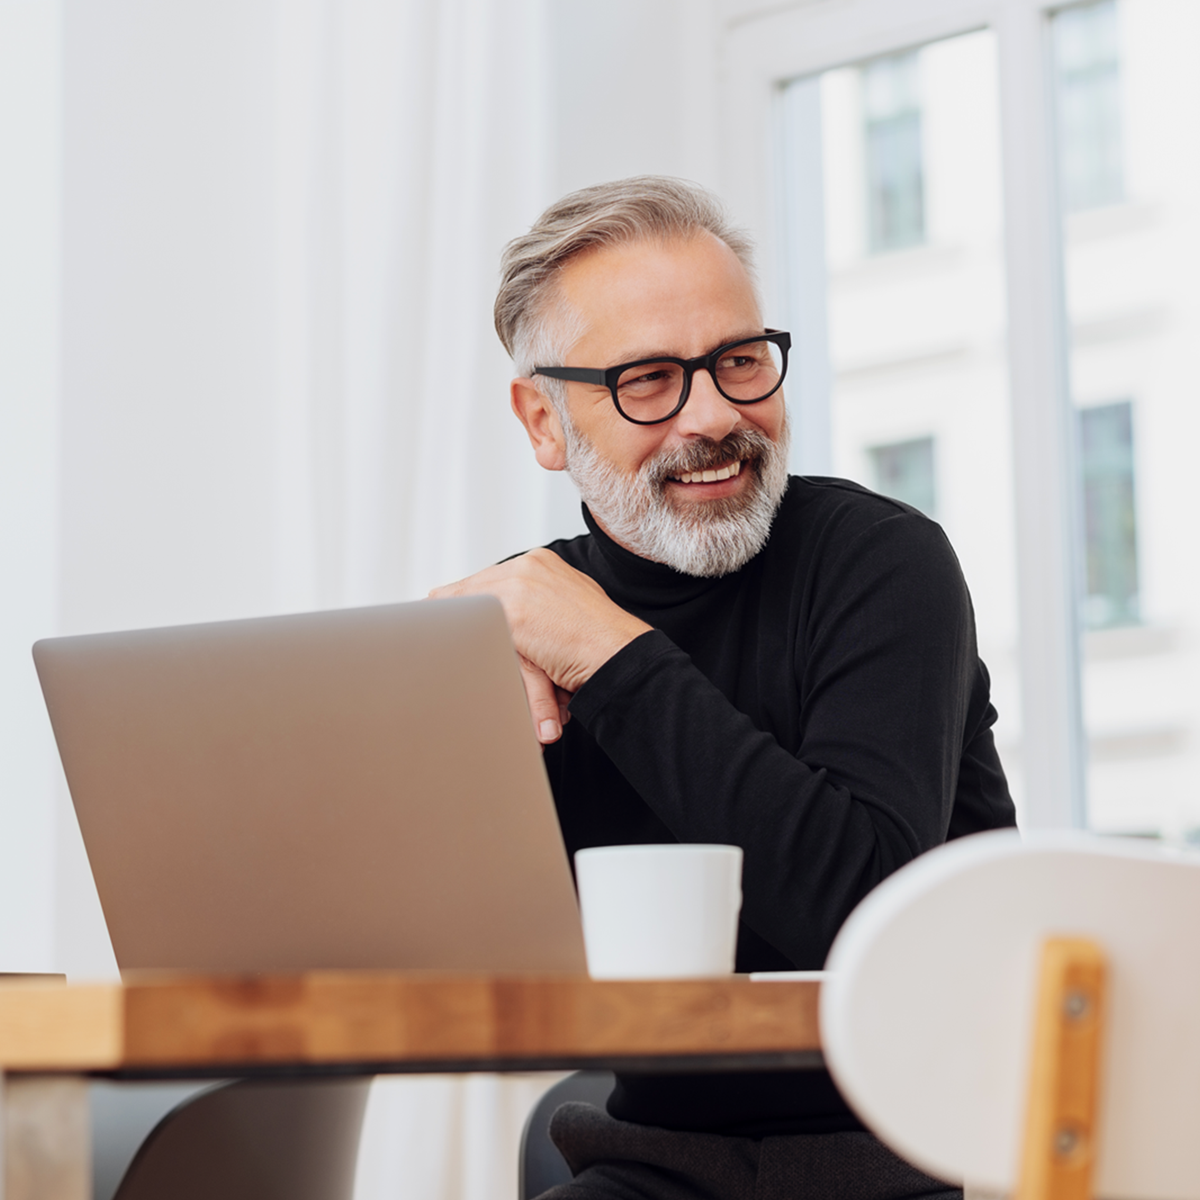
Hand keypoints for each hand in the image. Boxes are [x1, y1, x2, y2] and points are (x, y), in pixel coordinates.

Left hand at [430, 549, 651, 742]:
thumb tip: (514, 617)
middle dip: (453, 609)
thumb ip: (539, 604)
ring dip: (453, 624)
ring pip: (463, 603)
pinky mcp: (513, 613)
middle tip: (433, 621)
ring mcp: (519, 586)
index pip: (490, 577)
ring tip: (437, 631)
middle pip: (470, 587)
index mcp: (541, 563)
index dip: (471, 599)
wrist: (620, 655)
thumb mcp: (568, 608)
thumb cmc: (601, 643)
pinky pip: (469, 624)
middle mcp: (528, 567)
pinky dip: (457, 636)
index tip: (453, 611)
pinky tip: (447, 642)